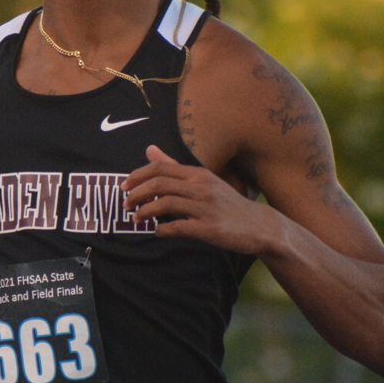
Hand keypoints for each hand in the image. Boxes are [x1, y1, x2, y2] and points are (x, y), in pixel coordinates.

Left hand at [122, 144, 279, 253]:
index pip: (160, 168)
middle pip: (159, 184)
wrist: (259, 225)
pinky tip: (158, 232)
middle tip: (125, 205)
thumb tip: (149, 150)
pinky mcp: (210, 228)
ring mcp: (206, 207)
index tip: (124, 186)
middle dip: (136, 194)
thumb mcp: (203, 180)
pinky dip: (163, 230)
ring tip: (136, 219)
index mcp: (198, 174)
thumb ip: (174, 167)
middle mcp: (201, 187)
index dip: (137, 176)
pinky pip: (179, 227)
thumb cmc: (227, 203)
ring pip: (166, 204)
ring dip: (145, 212)